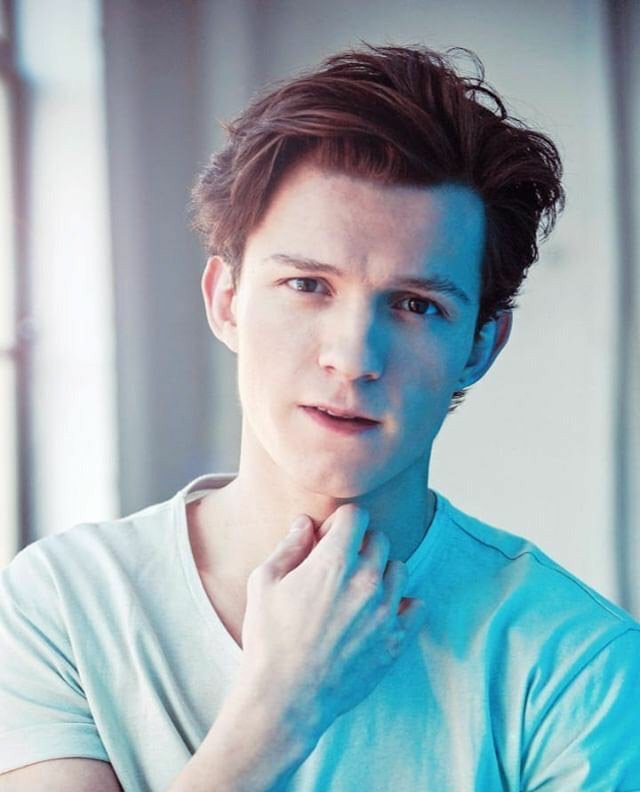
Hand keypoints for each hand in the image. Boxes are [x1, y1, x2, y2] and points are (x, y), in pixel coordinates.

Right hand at [238, 505, 426, 743]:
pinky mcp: (396, 640)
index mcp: (334, 562)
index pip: (357, 515)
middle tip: (338, 567)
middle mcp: (366, 581)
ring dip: (380, 572)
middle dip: (359, 545)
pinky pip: (415, 605)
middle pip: (379, 539)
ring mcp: (385, 612)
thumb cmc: (269, 639)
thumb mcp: (264, 583)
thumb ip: (290, 546)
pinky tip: (377, 612)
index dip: (340, 522)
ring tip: (356, 592)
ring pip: (398, 569)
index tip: (327, 540)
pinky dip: (401, 604)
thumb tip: (306, 523)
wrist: (286, 698)